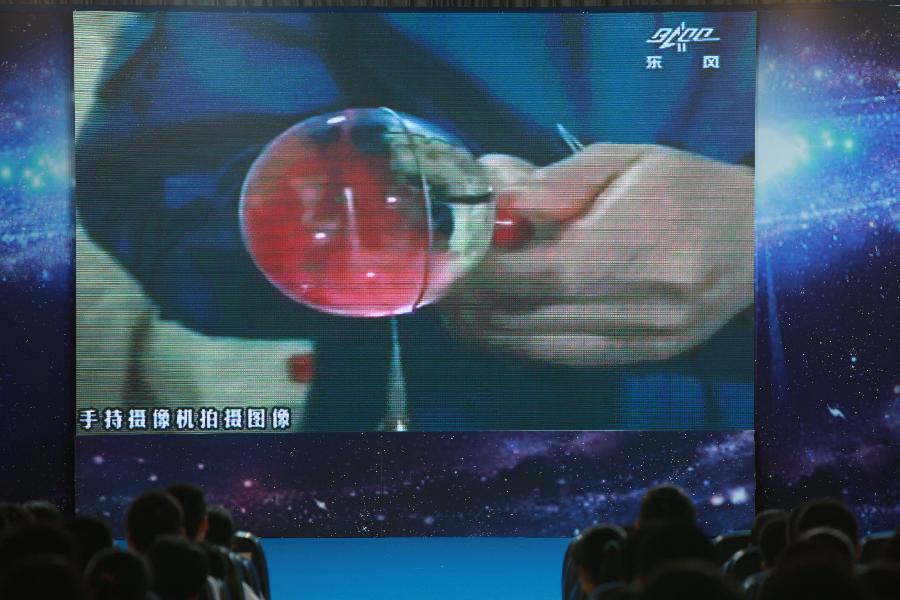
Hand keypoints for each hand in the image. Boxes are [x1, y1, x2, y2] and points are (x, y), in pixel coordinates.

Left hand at [440, 144, 753, 366]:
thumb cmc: (688, 189)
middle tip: (437, 283)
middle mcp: (648, 301)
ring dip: (487, 329)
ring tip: (455, 304)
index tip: (444, 261)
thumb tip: (491, 201)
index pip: (544, 272)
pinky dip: (520, 342)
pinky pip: (564, 359)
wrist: (761, 238)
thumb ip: (554, 185)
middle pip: (535, 316)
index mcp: (645, 242)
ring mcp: (648, 338)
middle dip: (472, 304)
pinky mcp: (646, 358)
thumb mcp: (624, 162)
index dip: (483, 274)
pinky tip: (495, 322)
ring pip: (541, 347)